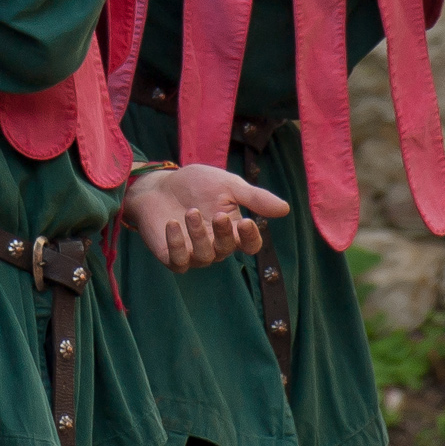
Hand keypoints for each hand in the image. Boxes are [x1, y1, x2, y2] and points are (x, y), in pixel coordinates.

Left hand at [122, 163, 288, 271]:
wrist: (159, 184)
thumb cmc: (196, 184)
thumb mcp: (228, 185)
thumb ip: (254, 197)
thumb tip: (285, 209)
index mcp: (233, 230)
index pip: (250, 245)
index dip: (251, 238)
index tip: (248, 222)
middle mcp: (216, 245)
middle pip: (227, 250)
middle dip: (224, 234)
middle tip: (219, 214)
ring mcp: (193, 253)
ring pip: (204, 256)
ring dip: (199, 234)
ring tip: (190, 211)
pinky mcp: (171, 256)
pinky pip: (178, 261)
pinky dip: (176, 244)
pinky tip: (172, 224)